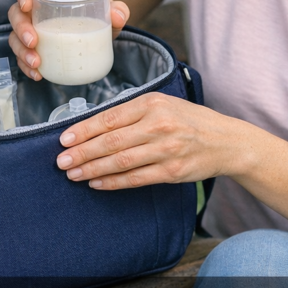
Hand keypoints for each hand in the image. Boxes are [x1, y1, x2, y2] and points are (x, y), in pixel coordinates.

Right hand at [8, 0, 129, 80]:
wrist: (96, 39)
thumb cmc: (96, 18)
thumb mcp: (108, 12)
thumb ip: (117, 10)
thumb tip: (117, 16)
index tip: (27, 5)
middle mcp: (35, 12)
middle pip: (16, 15)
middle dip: (21, 28)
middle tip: (33, 41)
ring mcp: (31, 32)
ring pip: (15, 38)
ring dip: (22, 51)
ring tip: (36, 62)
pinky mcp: (32, 50)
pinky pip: (22, 58)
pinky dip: (26, 67)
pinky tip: (37, 74)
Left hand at [54, 92, 242, 188]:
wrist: (226, 141)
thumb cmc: (190, 120)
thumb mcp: (163, 104)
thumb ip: (133, 111)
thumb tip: (94, 124)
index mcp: (152, 104)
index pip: (110, 118)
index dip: (84, 130)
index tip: (64, 139)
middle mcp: (158, 125)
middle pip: (111, 141)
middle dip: (82, 152)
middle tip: (61, 161)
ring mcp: (166, 150)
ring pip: (120, 162)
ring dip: (92, 169)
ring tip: (73, 174)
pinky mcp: (172, 171)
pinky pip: (135, 179)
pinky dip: (113, 183)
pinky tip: (96, 183)